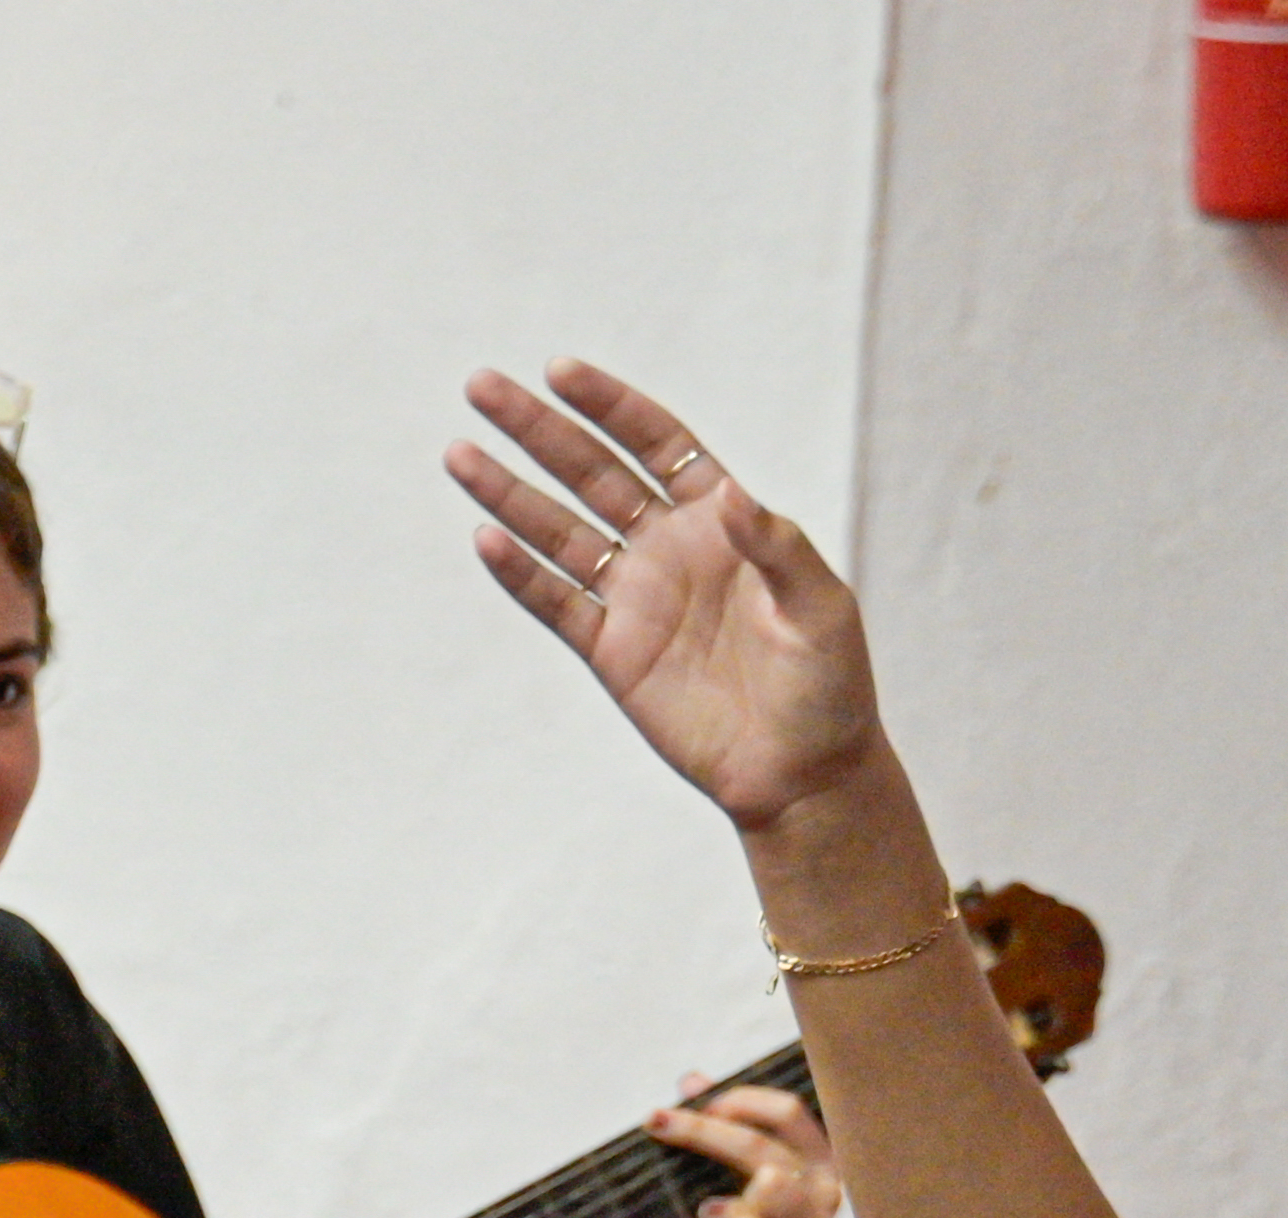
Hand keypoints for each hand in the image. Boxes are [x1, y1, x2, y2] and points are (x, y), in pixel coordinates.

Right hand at [445, 361, 891, 836]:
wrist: (801, 774)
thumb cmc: (828, 686)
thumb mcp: (821, 608)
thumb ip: (777, 548)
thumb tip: (729, 493)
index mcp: (722, 520)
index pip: (656, 443)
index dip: (610, 406)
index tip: (561, 372)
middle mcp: (669, 548)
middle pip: (590, 473)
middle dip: (538, 430)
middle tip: (483, 387)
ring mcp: (635, 599)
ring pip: (558, 532)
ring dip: (508, 493)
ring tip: (459, 453)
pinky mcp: (612, 654)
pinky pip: (556, 605)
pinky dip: (520, 575)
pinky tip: (486, 538)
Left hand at [647, 1082, 840, 1217]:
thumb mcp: (729, 1183)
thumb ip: (718, 1131)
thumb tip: (691, 1078)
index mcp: (817, 1170)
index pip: (791, 1115)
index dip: (742, 1100)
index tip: (695, 1097)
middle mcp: (824, 1201)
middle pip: (762, 1149)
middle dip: (702, 1130)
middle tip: (655, 1120)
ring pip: (771, 1186)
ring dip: (726, 1193)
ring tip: (710, 1213)